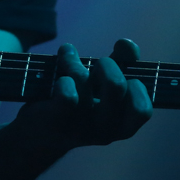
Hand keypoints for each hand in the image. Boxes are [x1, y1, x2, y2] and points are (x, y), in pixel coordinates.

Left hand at [14, 39, 152, 151]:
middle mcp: (105, 131)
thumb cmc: (78, 104)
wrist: (38, 135)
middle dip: (105, 64)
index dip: (135, 84)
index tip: (123, 74)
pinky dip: (62, 77)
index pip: (142, 109)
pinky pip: (66, 95)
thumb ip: (120, 64)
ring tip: (67, 58)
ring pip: (82, 80)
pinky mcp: (57, 122)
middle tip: (96, 65)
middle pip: (116, 85)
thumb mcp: (102, 84)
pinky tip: (58, 77)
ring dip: (73, 62)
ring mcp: (81, 128)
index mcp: (122, 126)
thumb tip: (128, 44)